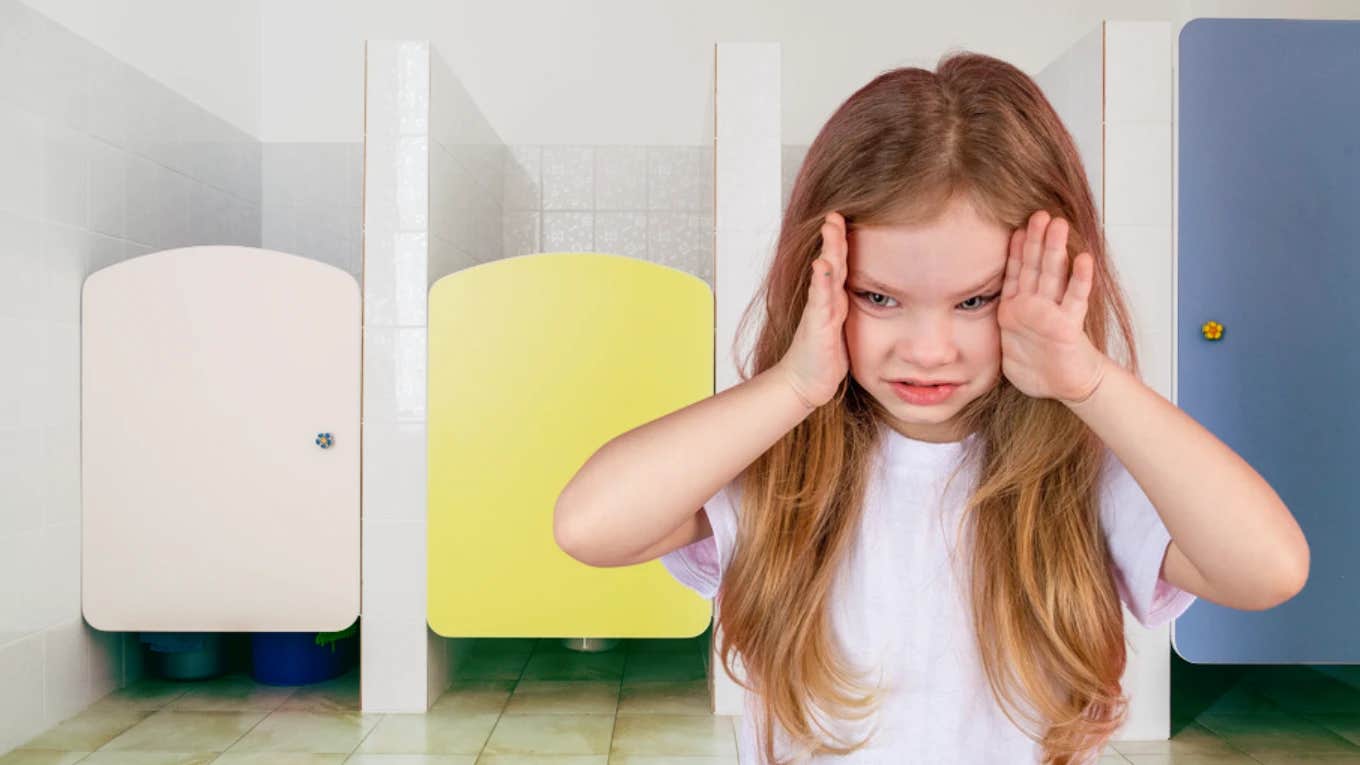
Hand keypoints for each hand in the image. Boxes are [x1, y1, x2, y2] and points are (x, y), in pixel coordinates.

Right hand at [776, 212, 851, 409]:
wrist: (804, 383)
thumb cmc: (823, 358)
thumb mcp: (844, 330)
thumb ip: (851, 311)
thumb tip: (876, 298)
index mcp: (835, 300)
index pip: (841, 264)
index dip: (843, 241)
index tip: (846, 217)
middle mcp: (826, 301)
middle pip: (832, 261)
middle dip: (834, 235)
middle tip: (835, 211)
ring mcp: (820, 312)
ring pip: (826, 275)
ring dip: (829, 249)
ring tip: (830, 226)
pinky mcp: (817, 328)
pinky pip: (820, 302)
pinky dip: (821, 282)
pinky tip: (821, 266)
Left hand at [998, 210, 1108, 404]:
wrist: (1063, 387)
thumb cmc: (1035, 367)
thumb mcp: (1005, 345)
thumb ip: (994, 328)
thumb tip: (964, 316)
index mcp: (1015, 309)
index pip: (1015, 272)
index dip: (1015, 250)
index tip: (1015, 226)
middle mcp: (1035, 306)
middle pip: (1034, 266)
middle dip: (1036, 239)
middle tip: (1039, 212)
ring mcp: (1052, 313)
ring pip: (1053, 275)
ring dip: (1055, 249)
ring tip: (1059, 224)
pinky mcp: (1068, 327)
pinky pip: (1074, 299)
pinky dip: (1079, 279)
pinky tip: (1083, 258)